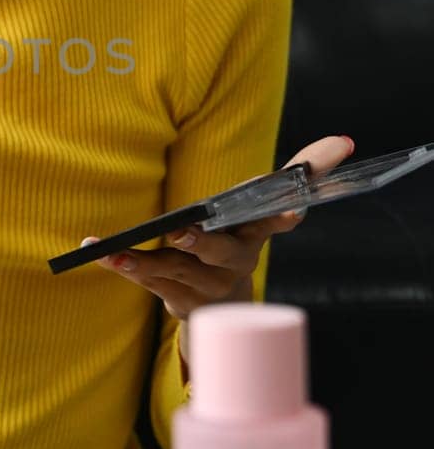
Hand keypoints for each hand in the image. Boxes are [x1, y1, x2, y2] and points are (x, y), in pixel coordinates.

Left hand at [80, 135, 355, 364]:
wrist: (224, 307)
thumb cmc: (239, 238)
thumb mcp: (264, 207)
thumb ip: (304, 170)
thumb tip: (345, 141)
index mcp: (255, 234)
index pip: (274, 221)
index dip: (283, 215)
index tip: (294, 207)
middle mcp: (234, 263)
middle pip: (219, 253)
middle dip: (200, 243)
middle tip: (181, 231)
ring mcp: (206, 287)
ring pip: (174, 271)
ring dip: (141, 261)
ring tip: (115, 251)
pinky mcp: (178, 301)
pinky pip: (149, 283)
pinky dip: (124, 267)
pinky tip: (101, 254)